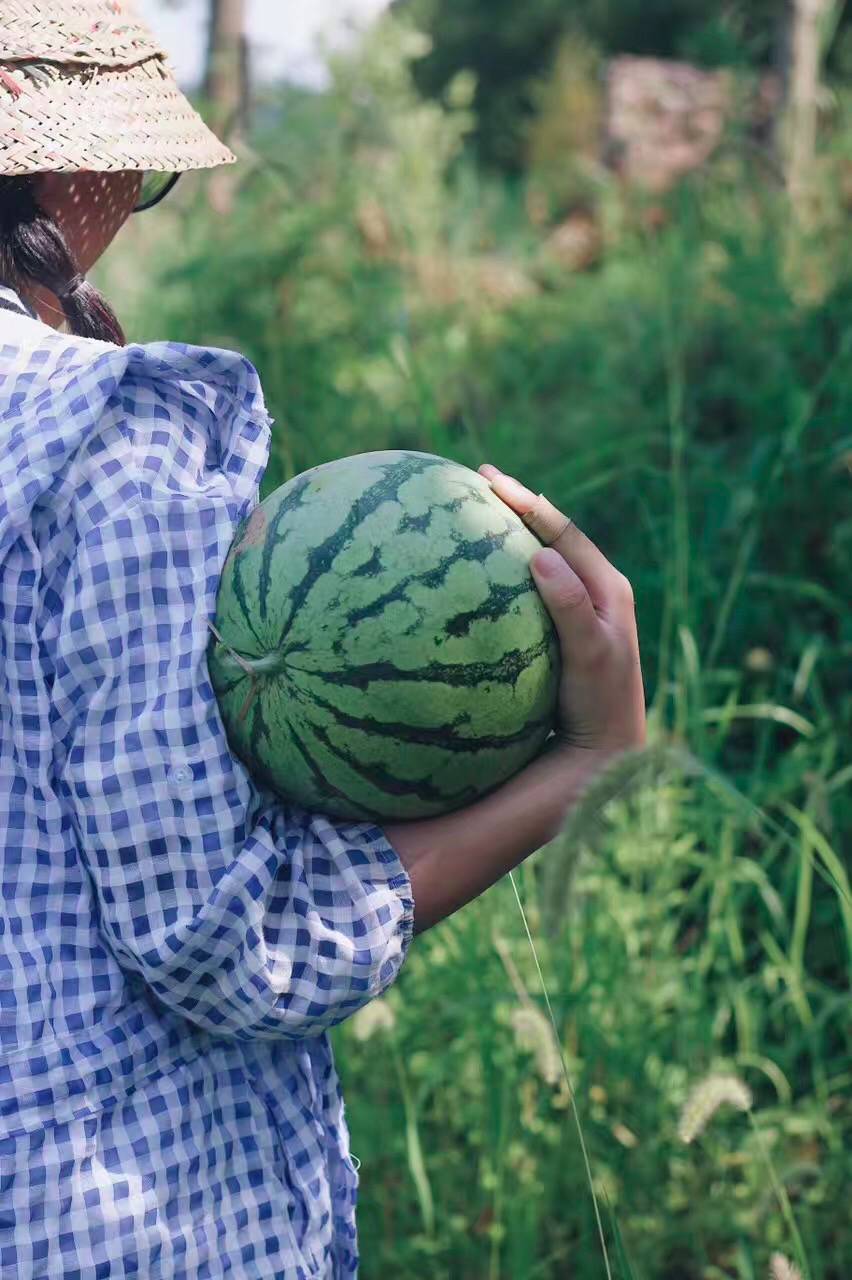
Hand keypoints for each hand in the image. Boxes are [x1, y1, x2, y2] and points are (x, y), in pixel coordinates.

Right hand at [479, 464, 645, 755]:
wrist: (611, 747)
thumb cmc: (601, 702)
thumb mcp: (590, 653)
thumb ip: (570, 606)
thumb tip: (542, 556)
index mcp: (609, 586)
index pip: (563, 530)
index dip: (528, 502)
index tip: (489, 479)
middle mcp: (598, 590)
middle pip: (554, 535)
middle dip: (518, 505)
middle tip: (479, 479)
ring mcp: (581, 610)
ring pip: (545, 557)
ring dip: (515, 531)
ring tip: (480, 510)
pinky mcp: (564, 631)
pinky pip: (534, 587)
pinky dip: (510, 568)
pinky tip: (481, 571)